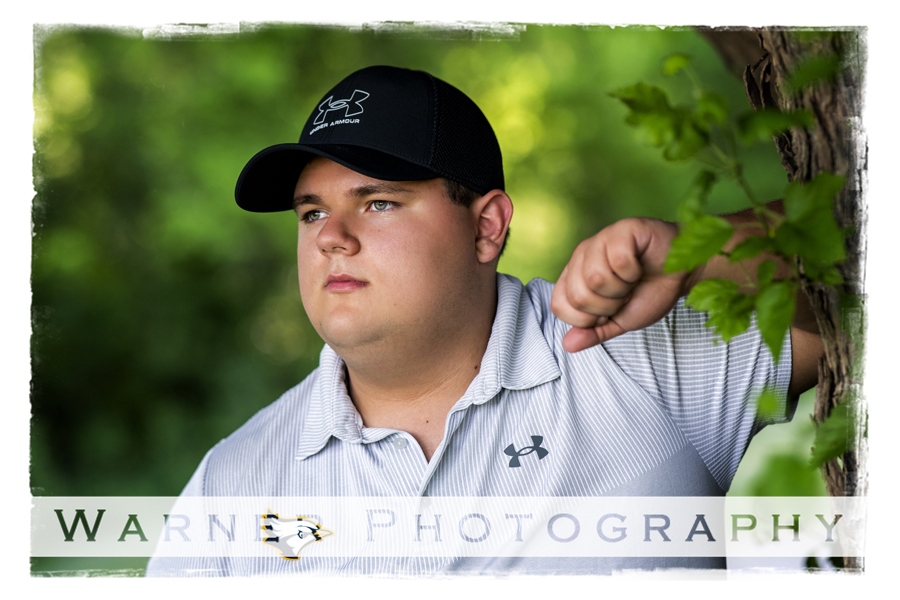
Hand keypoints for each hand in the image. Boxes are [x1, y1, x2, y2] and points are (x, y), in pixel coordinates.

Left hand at [550, 217, 689, 352]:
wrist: (682, 274)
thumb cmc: (649, 292)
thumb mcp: (619, 321)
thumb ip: (593, 333)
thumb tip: (568, 345)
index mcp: (574, 277)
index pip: (559, 305)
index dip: (587, 319)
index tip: (609, 310)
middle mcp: (581, 256)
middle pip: (578, 295)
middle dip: (608, 305)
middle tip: (625, 293)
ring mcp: (599, 240)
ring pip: (596, 278)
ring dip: (622, 288)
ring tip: (632, 279)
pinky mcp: (621, 229)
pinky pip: (618, 261)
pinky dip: (634, 271)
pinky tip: (640, 265)